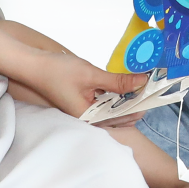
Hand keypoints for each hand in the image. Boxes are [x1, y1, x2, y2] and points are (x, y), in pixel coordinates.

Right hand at [17, 49, 141, 119]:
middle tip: (152, 92)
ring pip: (113, 112)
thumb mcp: (91, 75)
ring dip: (127, 101)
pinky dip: (116, 98)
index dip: (139, 106)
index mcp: (88, 118)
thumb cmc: (58, 71)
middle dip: (136, 105)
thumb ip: (117, 81)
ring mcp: (85, 114)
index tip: (153, 95)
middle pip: (119, 118)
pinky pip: (105, 106)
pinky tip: (126, 90)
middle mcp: (87, 120)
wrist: (35, 67)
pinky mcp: (84, 105)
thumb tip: (141, 82)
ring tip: (143, 89)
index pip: (121, 117)